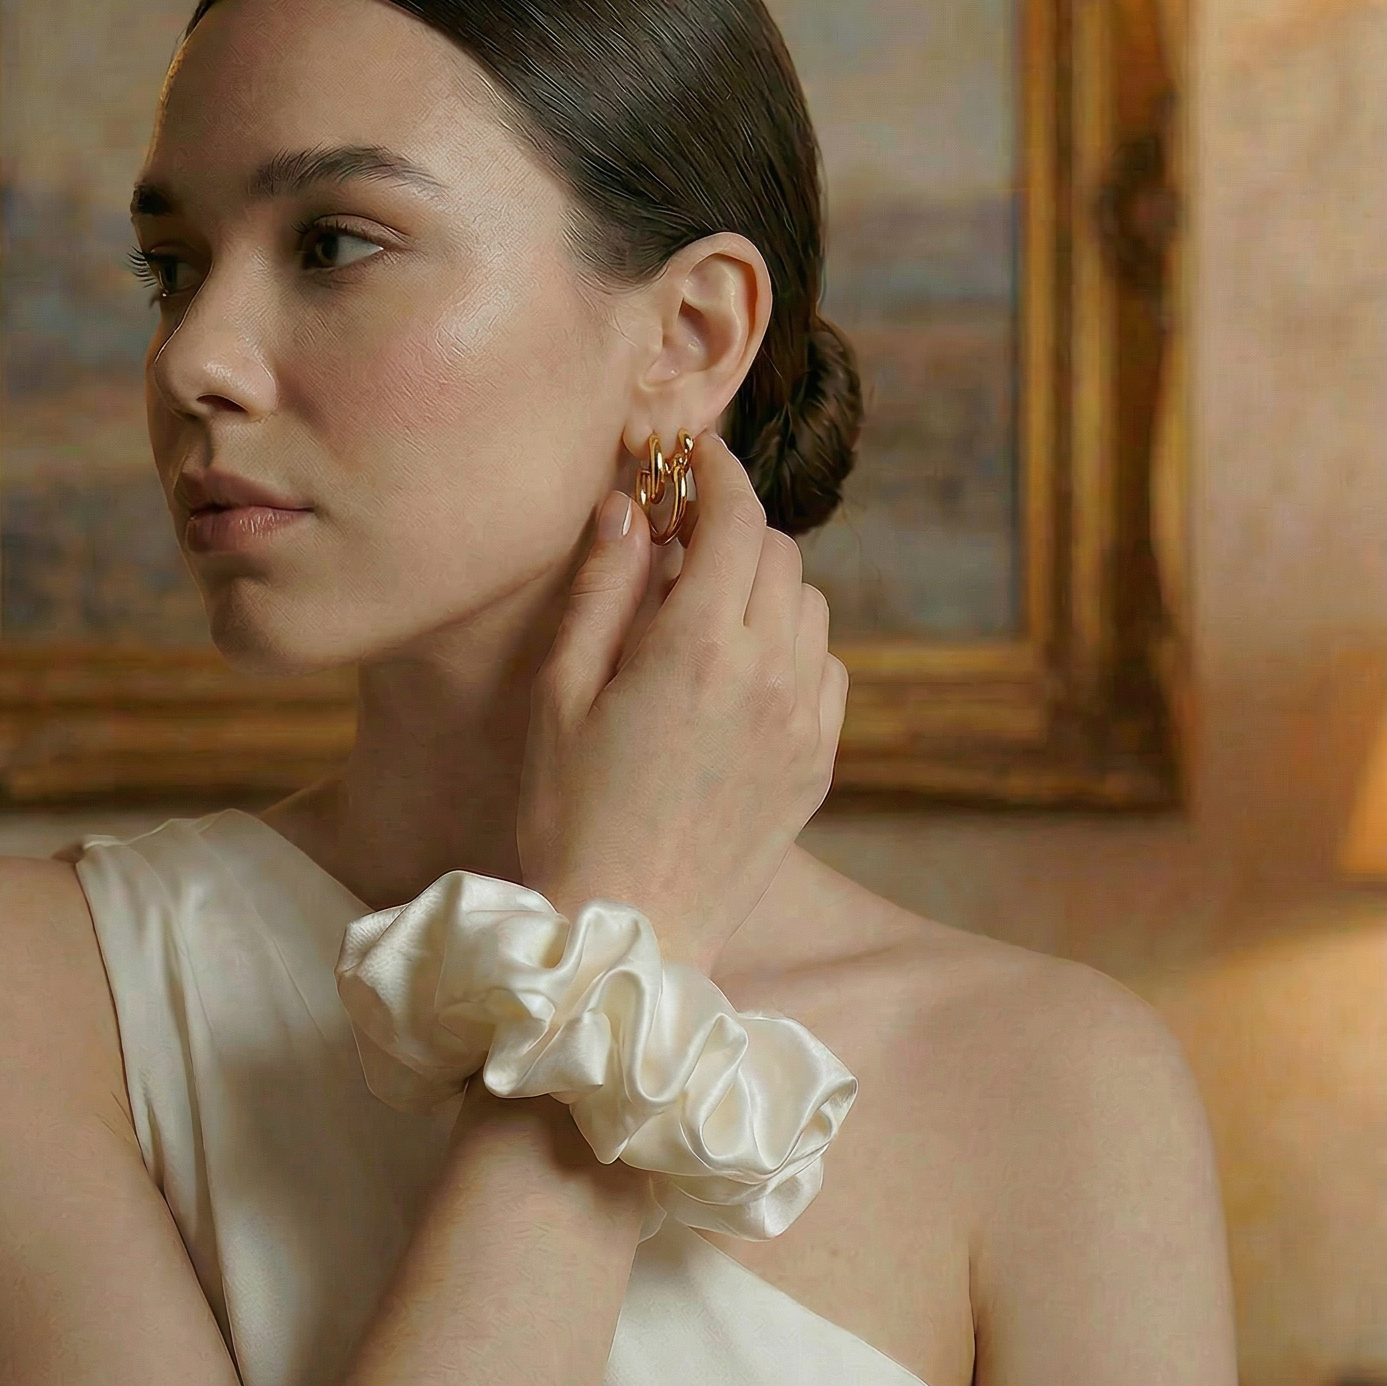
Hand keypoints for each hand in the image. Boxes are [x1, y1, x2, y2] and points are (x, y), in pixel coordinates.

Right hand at [516, 429, 846, 974]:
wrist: (630, 930)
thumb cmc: (570, 813)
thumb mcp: (561, 694)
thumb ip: (604, 591)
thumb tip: (632, 507)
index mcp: (699, 647)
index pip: (737, 518)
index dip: (719, 473)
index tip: (696, 455)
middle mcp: (769, 674)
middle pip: (779, 553)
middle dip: (733, 530)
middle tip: (679, 543)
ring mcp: (804, 721)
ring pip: (809, 607)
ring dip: (764, 588)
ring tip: (704, 616)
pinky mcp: (818, 762)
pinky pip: (825, 668)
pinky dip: (790, 647)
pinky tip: (738, 675)